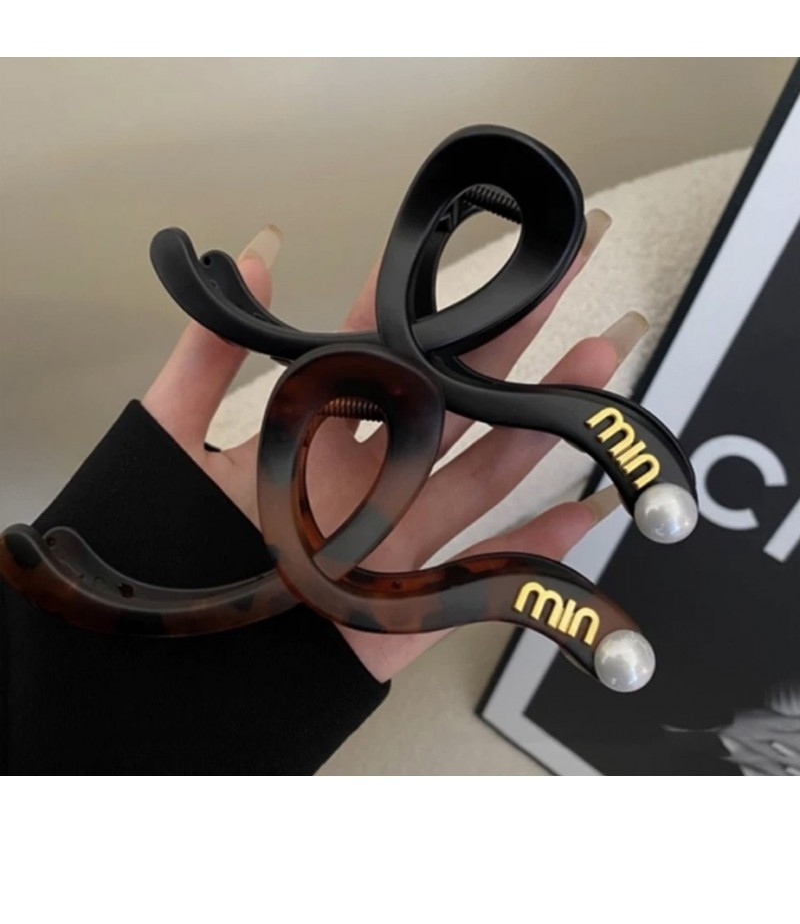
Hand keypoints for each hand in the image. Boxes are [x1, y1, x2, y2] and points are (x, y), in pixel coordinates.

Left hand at [143, 211, 645, 681]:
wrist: (162, 672)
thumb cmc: (159, 557)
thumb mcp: (168, 443)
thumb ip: (203, 357)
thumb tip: (252, 266)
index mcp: (310, 439)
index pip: (377, 353)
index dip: (424, 303)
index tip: (468, 250)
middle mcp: (362, 483)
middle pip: (449, 403)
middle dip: (507, 344)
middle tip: (558, 285)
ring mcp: (391, 543)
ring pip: (482, 474)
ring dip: (540, 424)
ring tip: (591, 365)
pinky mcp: (407, 608)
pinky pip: (485, 576)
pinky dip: (537, 549)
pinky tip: (584, 506)